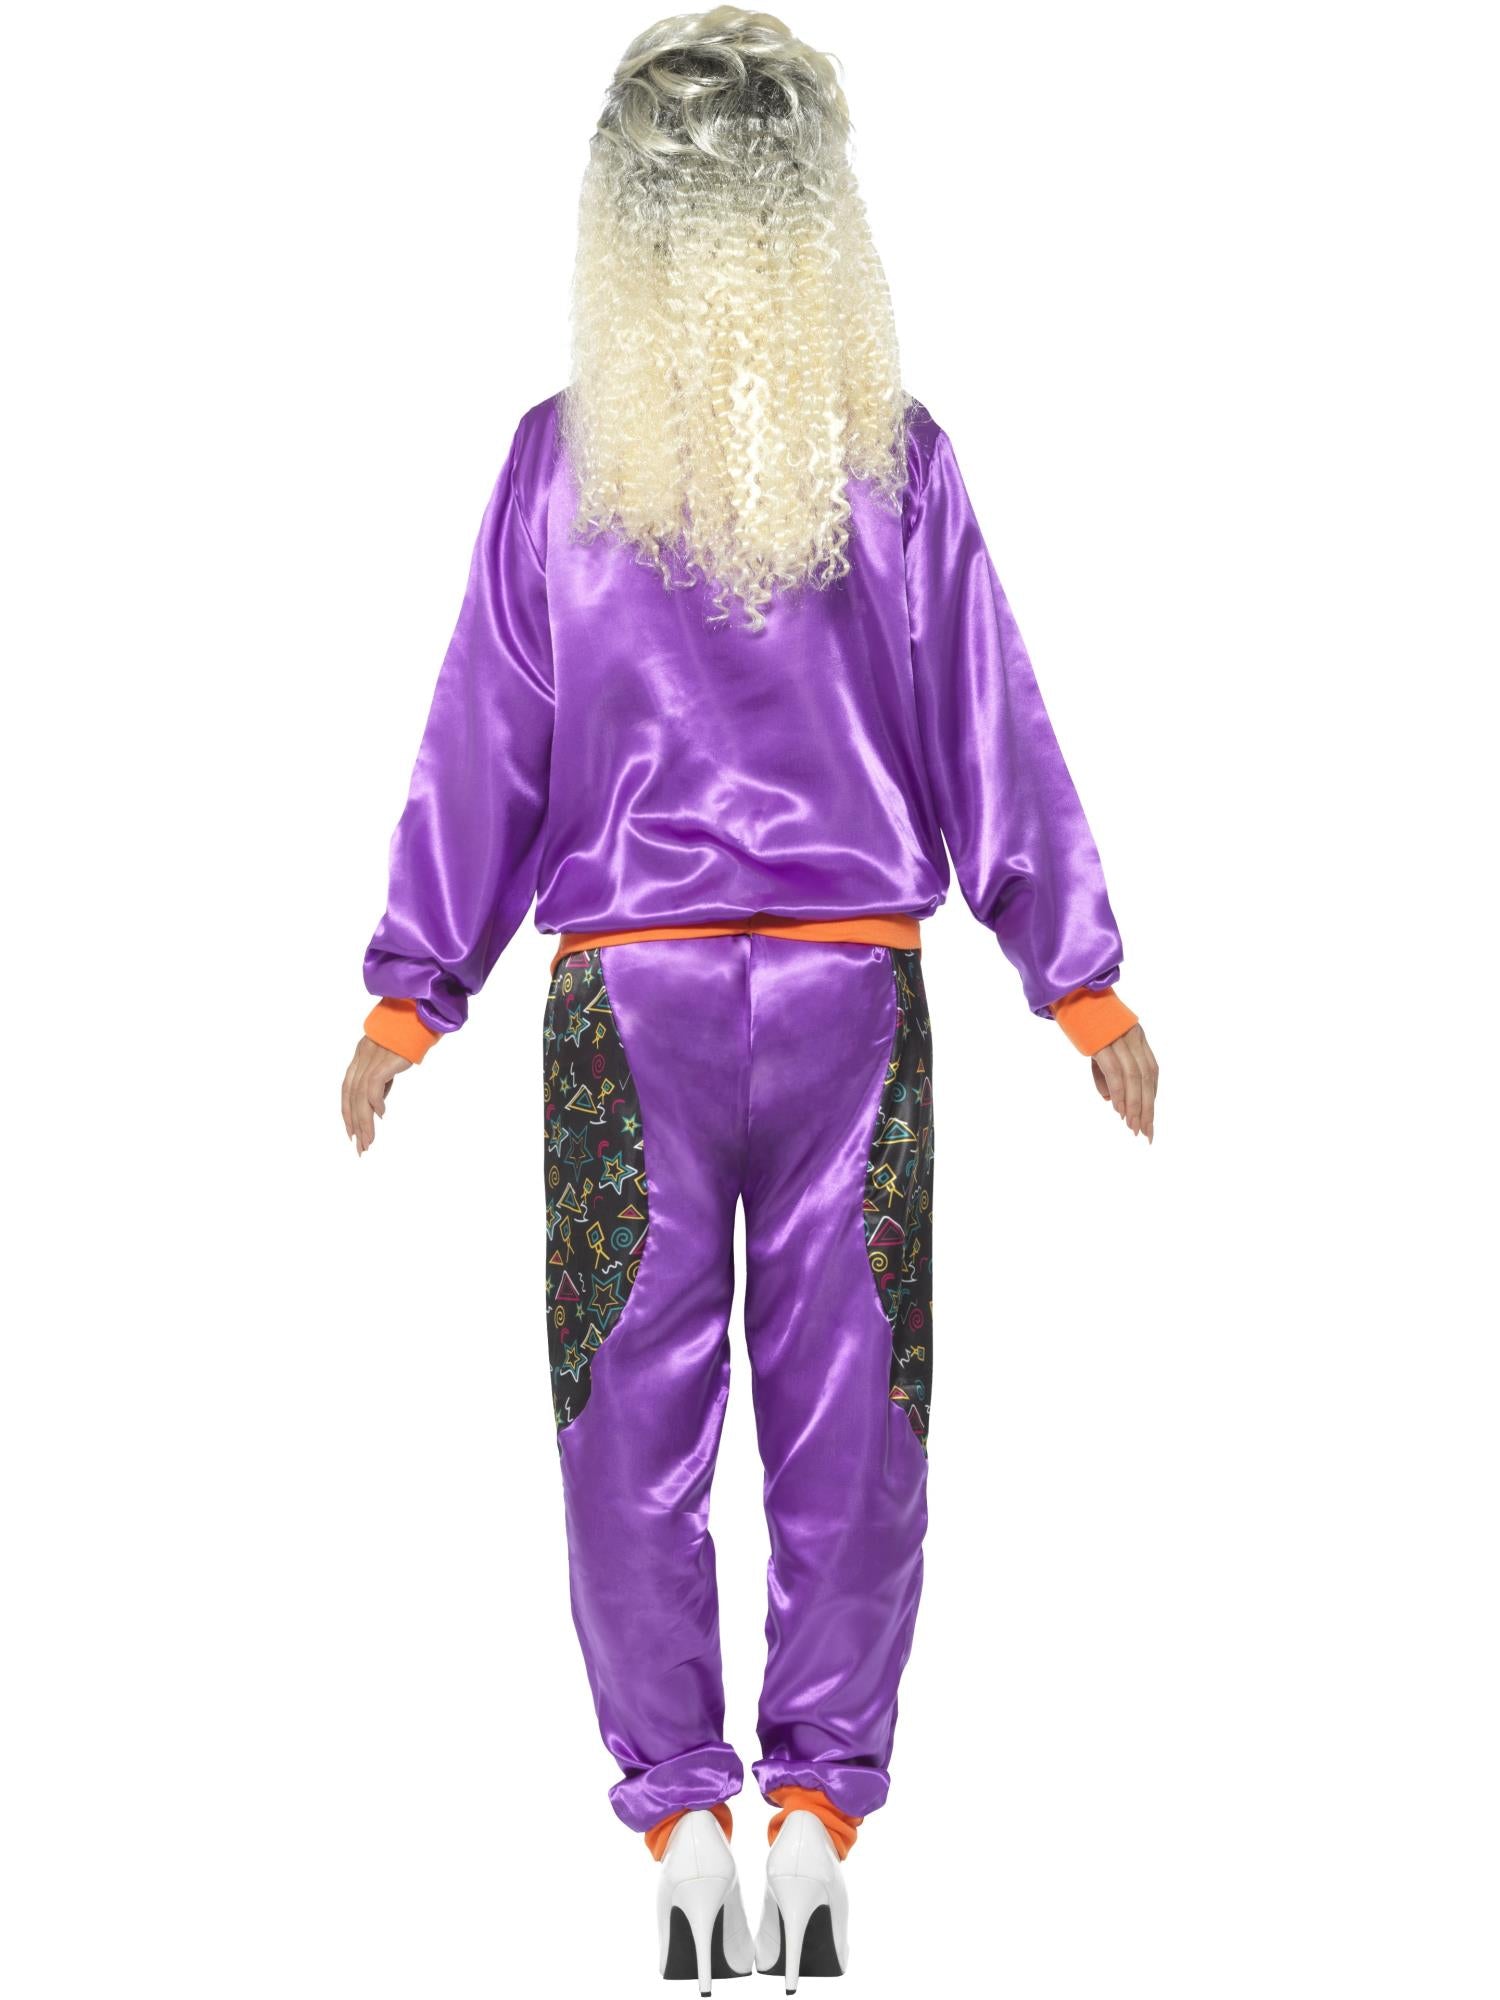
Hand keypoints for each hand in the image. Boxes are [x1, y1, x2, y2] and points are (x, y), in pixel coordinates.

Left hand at [342, 1036, 412, 1154]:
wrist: (422, 1013)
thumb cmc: (411, 1034)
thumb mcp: (391, 1059)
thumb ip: (381, 1079)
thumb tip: (378, 1106)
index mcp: (361, 1055)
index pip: (347, 1089)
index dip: (348, 1112)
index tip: (351, 1133)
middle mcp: (362, 1056)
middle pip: (350, 1095)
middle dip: (354, 1123)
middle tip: (360, 1146)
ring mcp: (371, 1056)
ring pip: (360, 1095)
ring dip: (364, 1121)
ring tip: (369, 1140)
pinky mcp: (384, 1058)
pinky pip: (373, 1085)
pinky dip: (375, 1102)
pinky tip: (382, 1116)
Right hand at [1090, 1023, 1157, 1141]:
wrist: (1068, 990)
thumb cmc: (1081, 1018)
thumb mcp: (1098, 1045)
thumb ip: (1106, 1072)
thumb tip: (1111, 1099)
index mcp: (1136, 1035)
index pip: (1151, 1071)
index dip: (1151, 1098)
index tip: (1148, 1121)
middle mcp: (1132, 1036)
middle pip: (1147, 1077)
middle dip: (1147, 1107)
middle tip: (1145, 1133)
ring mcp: (1118, 1036)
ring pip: (1134, 1076)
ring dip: (1134, 1105)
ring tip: (1133, 1126)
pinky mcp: (1102, 1039)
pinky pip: (1115, 1071)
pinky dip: (1119, 1092)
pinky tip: (1118, 1109)